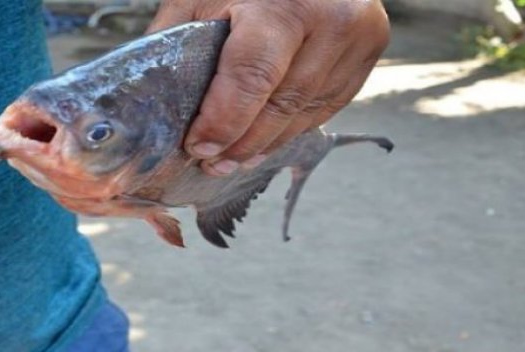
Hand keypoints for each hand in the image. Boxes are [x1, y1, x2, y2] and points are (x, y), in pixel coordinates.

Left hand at [149, 0, 389, 174]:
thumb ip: (177, 42)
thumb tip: (153, 104)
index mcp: (283, 4)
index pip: (252, 79)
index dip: (223, 122)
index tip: (199, 148)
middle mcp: (331, 19)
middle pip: (281, 104)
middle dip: (242, 142)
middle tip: (212, 164)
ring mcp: (359, 35)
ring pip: (307, 111)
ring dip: (268, 142)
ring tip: (235, 159)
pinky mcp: (371, 46)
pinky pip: (328, 103)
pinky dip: (294, 125)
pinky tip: (268, 137)